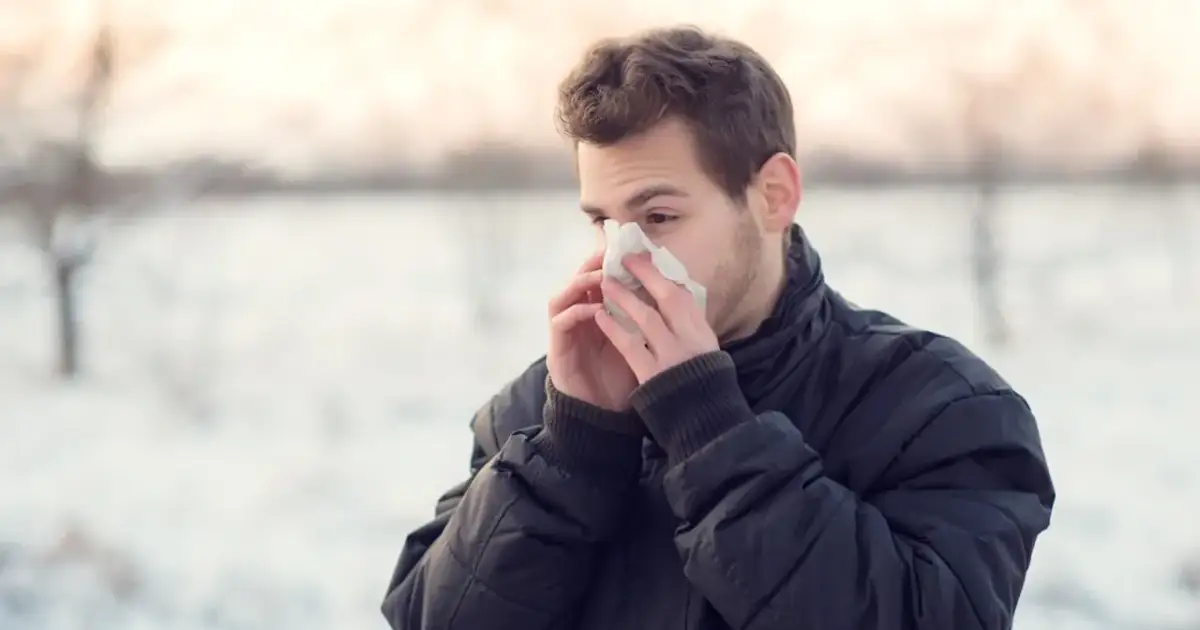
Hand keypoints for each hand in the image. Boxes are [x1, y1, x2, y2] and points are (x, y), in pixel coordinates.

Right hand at [546, 251, 638, 410]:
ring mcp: (565, 333)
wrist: (604, 415)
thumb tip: (673, 291)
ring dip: (580, 284)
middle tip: (607, 254)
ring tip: (601, 278)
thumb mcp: (639, 344)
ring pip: (562, 296)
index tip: (628, 250)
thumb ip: (645, 319)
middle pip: (577, 282)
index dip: (609, 263)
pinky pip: (561, 322)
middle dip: (591, 265)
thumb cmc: (623, 379)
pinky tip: (595, 310)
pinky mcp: (557, 349)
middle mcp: (577, 319)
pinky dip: (577, 312)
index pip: (598, 280)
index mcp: (597, 315)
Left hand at [595, 253, 718, 382]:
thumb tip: (674, 297)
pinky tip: (599, 315)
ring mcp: (672, 356)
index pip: (683, 296)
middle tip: (624, 259)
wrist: (703, 421)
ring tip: (605, 282)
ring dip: (624, 297)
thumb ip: (689, 326)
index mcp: (704, 333)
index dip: (663, 275)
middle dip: (645, 275)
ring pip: (647, 318)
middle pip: (668, 298)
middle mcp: (691, 340)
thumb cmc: (702, 385)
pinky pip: (630, 345)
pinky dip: (613, 328)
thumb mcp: (704, 350)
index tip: (646, 258)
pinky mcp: (653, 374)